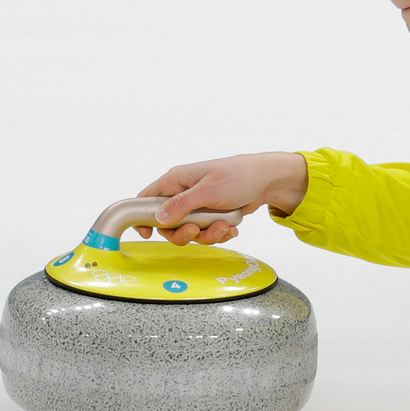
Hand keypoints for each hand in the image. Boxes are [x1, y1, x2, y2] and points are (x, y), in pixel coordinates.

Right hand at [134, 151, 309, 245]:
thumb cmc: (239, 176)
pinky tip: (231, 228)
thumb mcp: (208, 190)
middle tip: (196, 230)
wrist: (268, 181)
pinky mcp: (212, 215)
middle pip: (168, 224)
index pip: (146, 199)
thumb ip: (181, 205)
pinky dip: (219, 234)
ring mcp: (198, 205)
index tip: (146, 233)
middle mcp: (184, 193)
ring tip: (223, 226)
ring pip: (190, 231)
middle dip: (183, 233)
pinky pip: (207, 232)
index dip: (141, 217)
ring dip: (207, 234)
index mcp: (176, 181)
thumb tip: (158, 218)